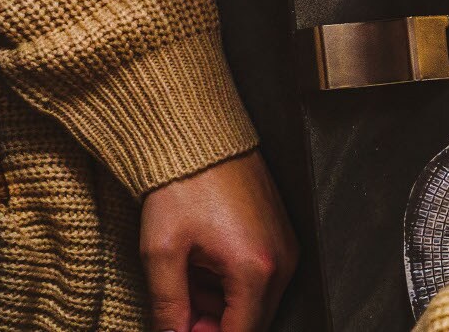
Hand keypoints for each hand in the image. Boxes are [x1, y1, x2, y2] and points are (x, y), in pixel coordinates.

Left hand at [139, 152, 297, 331]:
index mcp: (256, 270)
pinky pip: (261, 279)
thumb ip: (169, 308)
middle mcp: (282, 261)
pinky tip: (203, 266)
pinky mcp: (281, 235)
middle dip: (212, 325)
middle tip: (177, 311)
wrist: (203, 136)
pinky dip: (230, 284)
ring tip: (186, 278)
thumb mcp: (162, 253)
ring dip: (221, 306)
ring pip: (256, 302)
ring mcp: (286, 247)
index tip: (179, 331)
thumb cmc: (182, 186)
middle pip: (252, 323)